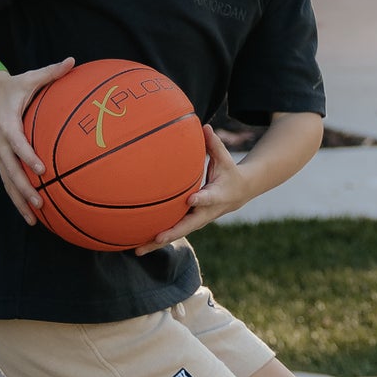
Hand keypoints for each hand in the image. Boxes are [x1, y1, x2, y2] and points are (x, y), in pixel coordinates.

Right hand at [0, 58, 75, 226]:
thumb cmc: (13, 86)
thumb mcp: (30, 78)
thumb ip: (51, 73)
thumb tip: (72, 61)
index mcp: (7, 124)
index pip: (17, 144)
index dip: (28, 157)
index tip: (41, 169)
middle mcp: (0, 143)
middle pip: (10, 171)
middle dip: (24, 189)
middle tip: (40, 204)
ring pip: (7, 182)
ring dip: (19, 200)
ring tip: (34, 219)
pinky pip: (7, 181)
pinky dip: (17, 198)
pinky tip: (30, 214)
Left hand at [149, 125, 254, 246]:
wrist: (239, 194)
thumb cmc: (228, 172)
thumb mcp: (225, 159)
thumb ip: (214, 144)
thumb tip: (204, 126)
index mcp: (217, 196)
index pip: (209, 198)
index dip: (201, 199)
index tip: (191, 200)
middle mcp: (205, 213)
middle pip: (188, 225)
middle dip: (173, 232)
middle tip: (158, 238)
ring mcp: (196, 221)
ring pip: (176, 234)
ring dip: (157, 243)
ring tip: (137, 250)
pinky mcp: (188, 223)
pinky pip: (171, 233)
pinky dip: (155, 240)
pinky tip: (136, 245)